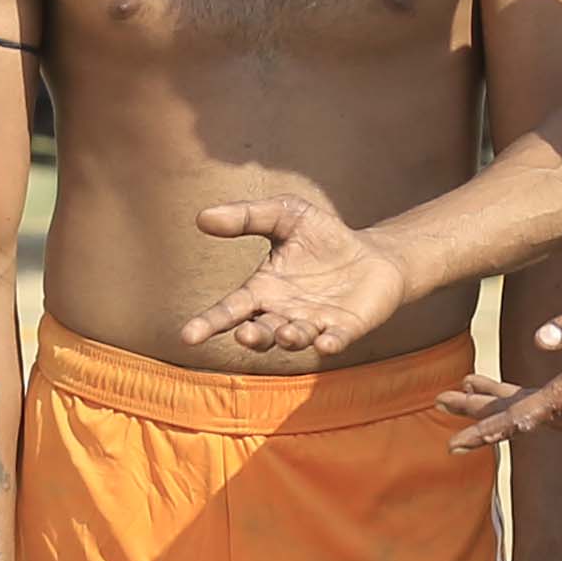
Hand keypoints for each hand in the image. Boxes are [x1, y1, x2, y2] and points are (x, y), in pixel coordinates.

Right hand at [180, 178, 396, 365]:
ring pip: (294, 338)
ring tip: (287, 333)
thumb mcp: (286, 215)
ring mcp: (314, 324)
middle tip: (245, 334)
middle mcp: (283, 313)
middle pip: (261, 331)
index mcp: (262, 291)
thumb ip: (248, 216)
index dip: (209, 323)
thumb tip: (202, 217)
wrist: (373, 254)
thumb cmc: (323, 237)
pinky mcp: (345, 329)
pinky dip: (328, 345)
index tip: (188, 336)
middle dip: (253, 336)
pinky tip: (325, 344)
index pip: (230, 310)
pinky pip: (333, 341)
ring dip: (289, 338)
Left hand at [436, 282, 561, 449]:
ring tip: (465, 388)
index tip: (454, 442)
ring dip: (499, 405)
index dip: (485, 427)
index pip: (520, 417)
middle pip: (517, 418)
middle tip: (439, 403)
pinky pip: (552, 413)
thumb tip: (537, 340)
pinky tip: (510, 393)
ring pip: (534, 415)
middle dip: (477, 412)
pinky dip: (525, 405)